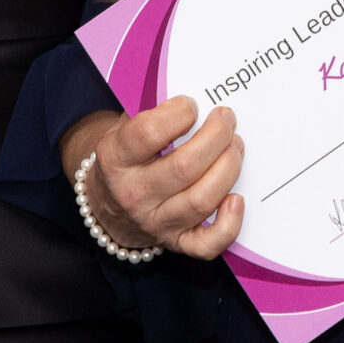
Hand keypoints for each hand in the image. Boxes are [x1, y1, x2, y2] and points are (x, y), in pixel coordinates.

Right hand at [63, 98, 244, 259]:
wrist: (107, 202)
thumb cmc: (127, 156)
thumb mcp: (124, 128)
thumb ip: (154, 113)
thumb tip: (199, 98)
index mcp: (116, 159)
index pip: (149, 133)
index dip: (178, 113)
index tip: (191, 105)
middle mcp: (133, 194)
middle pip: (185, 167)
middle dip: (217, 136)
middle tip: (226, 119)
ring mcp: (155, 222)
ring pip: (202, 200)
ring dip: (229, 168)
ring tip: (235, 146)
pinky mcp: (176, 242)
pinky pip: (207, 244)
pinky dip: (229, 224)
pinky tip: (236, 199)